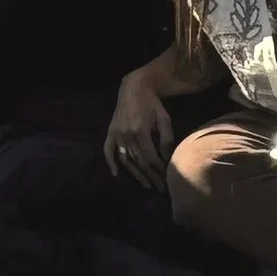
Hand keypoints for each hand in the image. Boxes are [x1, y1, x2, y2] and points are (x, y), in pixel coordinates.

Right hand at [105, 71, 171, 188]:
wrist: (134, 87)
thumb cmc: (152, 103)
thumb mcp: (163, 119)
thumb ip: (165, 139)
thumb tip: (168, 159)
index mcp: (140, 131)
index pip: (151, 157)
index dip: (159, 170)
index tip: (168, 179)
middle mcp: (127, 135)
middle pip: (140, 161)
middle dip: (151, 176)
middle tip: (161, 188)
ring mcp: (117, 134)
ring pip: (126, 159)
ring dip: (136, 174)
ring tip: (147, 185)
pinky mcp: (111, 132)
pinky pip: (108, 149)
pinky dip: (110, 162)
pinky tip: (115, 173)